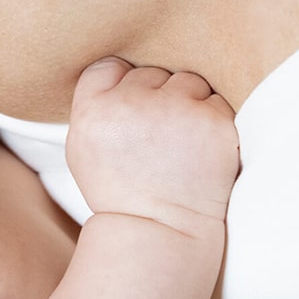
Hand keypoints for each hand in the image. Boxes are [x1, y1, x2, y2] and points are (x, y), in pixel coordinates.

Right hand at [66, 57, 238, 230]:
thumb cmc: (120, 192)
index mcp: (94, 109)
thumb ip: (93, 105)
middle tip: (158, 137)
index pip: (111, 66)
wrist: (159, 233)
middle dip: (158, 98)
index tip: (131, 112)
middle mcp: (131, 104)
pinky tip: (201, 150)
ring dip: (189, 104)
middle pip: (152, 73)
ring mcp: (175, 112)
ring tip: (182, 143)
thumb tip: (119, 70)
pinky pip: (217, 102)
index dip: (123, 86)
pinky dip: (214, 122)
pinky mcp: (214, 125)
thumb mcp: (81, 147)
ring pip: (187, 82)